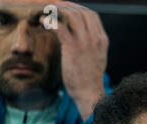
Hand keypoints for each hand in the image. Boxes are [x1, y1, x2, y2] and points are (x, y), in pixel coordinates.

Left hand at [42, 2, 108, 120]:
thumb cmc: (90, 78)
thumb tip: (81, 38)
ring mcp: (85, 42)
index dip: (78, 8)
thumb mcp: (97, 58)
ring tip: (48, 12)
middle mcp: (95, 38)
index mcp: (102, 40)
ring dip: (58, 10)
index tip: (67, 8)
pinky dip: (50, 21)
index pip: (92, 15)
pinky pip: (59, 27)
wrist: (90, 93)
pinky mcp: (72, 48)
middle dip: (67, 6)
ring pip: (71, 15)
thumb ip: (92, 45)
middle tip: (54, 7)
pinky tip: (43, 21)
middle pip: (82, 12)